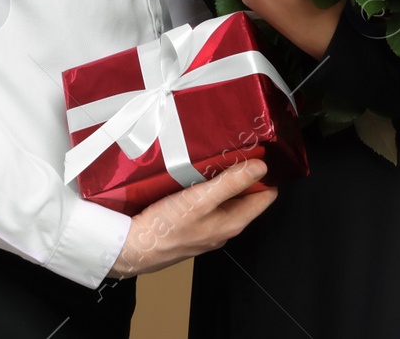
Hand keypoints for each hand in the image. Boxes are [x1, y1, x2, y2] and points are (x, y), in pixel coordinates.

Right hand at [106, 158, 276, 277]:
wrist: (134, 248)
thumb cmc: (166, 228)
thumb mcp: (201, 199)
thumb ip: (231, 183)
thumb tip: (260, 168)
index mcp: (233, 222)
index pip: (266, 197)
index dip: (264, 175)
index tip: (257, 154)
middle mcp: (224, 227)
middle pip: (245, 196)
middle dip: (241, 174)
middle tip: (230, 152)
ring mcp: (207, 228)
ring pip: (224, 199)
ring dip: (220, 180)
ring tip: (210, 160)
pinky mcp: (191, 226)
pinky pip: (206, 203)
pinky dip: (203, 188)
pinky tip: (191, 176)